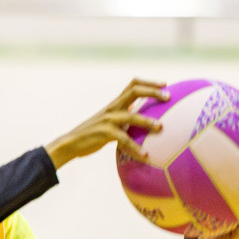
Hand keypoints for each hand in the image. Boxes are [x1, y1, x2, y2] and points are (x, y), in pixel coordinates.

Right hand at [45, 79, 167, 169]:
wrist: (70, 143)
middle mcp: (113, 108)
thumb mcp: (109, 121)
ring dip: (147, 121)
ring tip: (160, 128)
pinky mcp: (105, 134)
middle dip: (153, 92)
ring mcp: (108, 120)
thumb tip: (140, 114)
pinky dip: (135, 148)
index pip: (133, 85)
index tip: (165, 84)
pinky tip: (145, 156)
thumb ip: (123, 115)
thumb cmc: (92, 134)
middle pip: (134, 91)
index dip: (149, 82)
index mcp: (115, 104)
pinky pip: (124, 140)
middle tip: (169, 97)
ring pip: (132, 116)